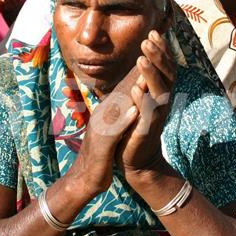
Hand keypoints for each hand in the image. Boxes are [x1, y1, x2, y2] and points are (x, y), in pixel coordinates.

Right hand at [66, 68, 139, 198]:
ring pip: (117, 107)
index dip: (138, 72)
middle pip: (121, 92)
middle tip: (150, 56)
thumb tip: (129, 98)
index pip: (124, 89)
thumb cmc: (101, 154)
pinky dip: (125, 120)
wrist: (84, 179)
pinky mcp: (103, 145)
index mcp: (107, 112)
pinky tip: (135, 111)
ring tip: (145, 77)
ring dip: (131, 92)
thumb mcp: (110, 128)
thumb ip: (117, 112)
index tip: (152, 56)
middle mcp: (103, 116)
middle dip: (136, 74)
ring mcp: (101, 129)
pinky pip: (115, 130)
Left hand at [117, 31, 175, 175]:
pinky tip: (135, 88)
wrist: (137, 158)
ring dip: (151, 75)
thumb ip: (143, 80)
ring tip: (140, 59)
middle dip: (158, 56)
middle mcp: (164, 101)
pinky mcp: (148, 130)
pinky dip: (143, 100)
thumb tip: (144, 56)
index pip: (166, 66)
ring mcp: (158, 116)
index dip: (162, 50)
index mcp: (162, 92)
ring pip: (160, 92)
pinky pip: (148, 113)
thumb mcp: (140, 98)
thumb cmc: (136, 124)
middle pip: (167, 75)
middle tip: (147, 39)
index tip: (153, 32)